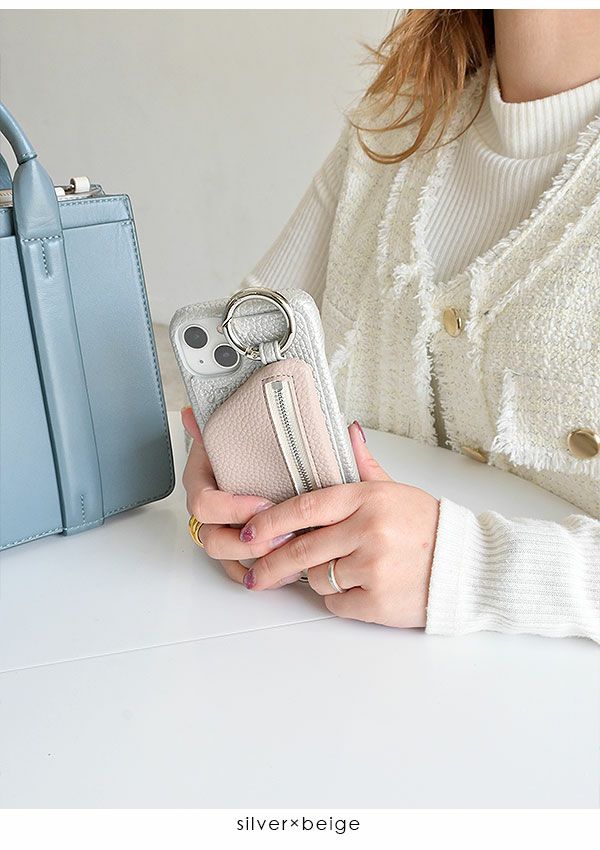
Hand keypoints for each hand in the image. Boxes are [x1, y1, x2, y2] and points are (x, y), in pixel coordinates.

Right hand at [181, 406, 302, 586]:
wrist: (258, 454)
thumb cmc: (244, 443)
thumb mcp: (233, 430)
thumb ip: (214, 422)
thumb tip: (191, 413)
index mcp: (201, 482)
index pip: (203, 504)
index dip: (232, 508)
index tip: (262, 503)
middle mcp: (208, 510)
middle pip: (212, 539)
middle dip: (247, 542)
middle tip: (281, 535)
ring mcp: (220, 529)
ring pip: (225, 558)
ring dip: (255, 560)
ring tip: (287, 554)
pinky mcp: (236, 545)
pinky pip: (238, 569)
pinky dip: (258, 573)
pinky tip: (283, 571)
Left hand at [237, 421, 439, 628]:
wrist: (467, 567)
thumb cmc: (428, 528)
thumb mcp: (395, 490)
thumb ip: (363, 465)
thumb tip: (347, 431)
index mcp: (367, 499)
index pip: (305, 507)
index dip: (270, 521)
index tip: (249, 532)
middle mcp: (368, 531)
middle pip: (301, 549)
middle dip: (271, 564)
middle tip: (255, 573)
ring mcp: (373, 568)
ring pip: (318, 579)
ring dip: (319, 579)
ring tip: (344, 572)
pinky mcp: (379, 602)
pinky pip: (337, 604)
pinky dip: (340, 601)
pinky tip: (360, 590)